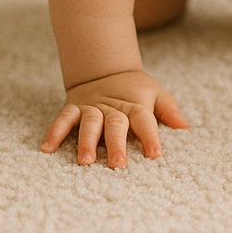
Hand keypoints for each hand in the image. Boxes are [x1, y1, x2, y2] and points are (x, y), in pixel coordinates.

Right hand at [40, 70, 187, 167]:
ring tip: (85, 161)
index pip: (145, 121)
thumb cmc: (135, 90)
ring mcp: (92, 107)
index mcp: (136, 105)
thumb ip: (169, 110)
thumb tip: (185, 126)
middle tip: (117, 164)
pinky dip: (54, 132)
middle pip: (115, 125)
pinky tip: (47, 148)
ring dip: (86, 142)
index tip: (155, 154)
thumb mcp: (155, 94)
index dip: (151, 137)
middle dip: (116, 144)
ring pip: (89, 123)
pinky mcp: (74, 107)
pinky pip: (63, 119)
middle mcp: (113, 107)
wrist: (106, 68)